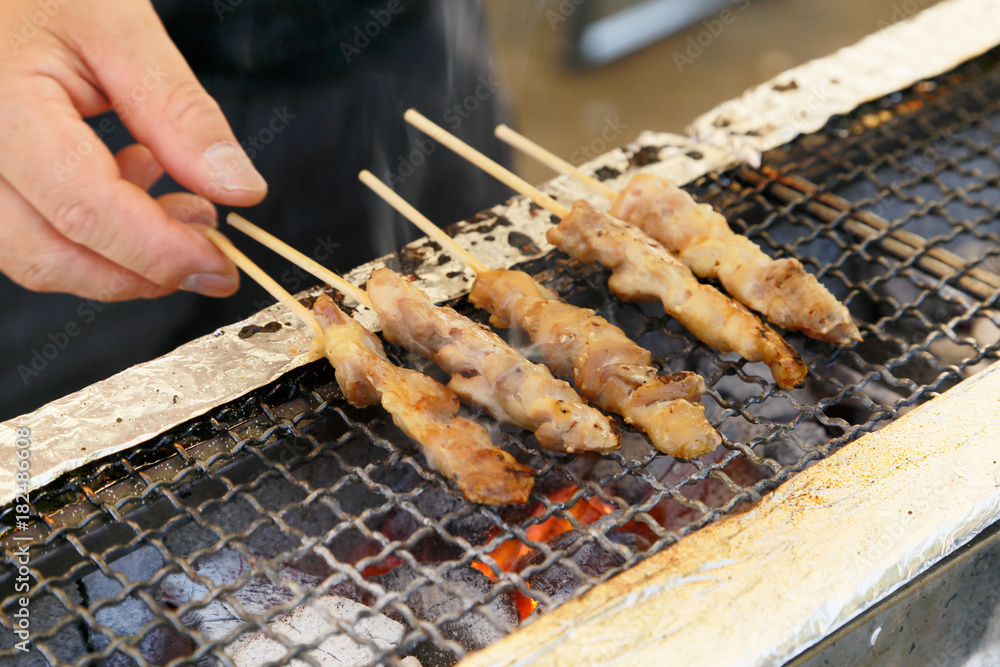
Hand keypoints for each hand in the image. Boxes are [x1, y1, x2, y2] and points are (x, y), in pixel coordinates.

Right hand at [0, 0, 267, 299]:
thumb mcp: (119, 27)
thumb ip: (179, 112)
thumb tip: (238, 190)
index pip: (84, 211)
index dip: (161, 251)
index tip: (221, 264)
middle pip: (49, 257)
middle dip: (142, 271)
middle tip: (209, 246)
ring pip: (36, 255)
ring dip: (119, 255)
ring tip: (177, 200)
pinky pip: (26, 232)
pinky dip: (90, 233)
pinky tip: (132, 181)